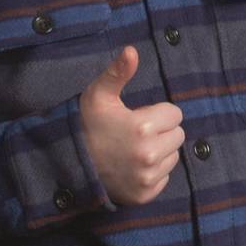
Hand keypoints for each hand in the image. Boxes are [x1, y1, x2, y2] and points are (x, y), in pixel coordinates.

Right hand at [79, 46, 183, 205]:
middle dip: (161, 132)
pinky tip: (132, 167)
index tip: (137, 117)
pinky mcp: (144, 195)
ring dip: (159, 152)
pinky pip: (164, 178)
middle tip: (135, 134)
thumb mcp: (99, 95)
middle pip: (178, 135)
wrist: (67, 164)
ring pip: (172, 156)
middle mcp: (149, 155)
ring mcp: (147, 178)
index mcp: (143, 127)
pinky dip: (153, 173)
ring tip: (132, 150)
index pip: (175, 114)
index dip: (157, 113)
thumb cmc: (86, 125)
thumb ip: (118, 72)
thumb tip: (131, 50)